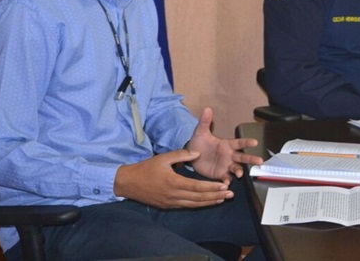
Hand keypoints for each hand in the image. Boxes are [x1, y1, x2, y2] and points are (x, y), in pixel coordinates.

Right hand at [113, 150, 233, 208]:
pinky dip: (199, 205)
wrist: (129, 183)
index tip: (224, 186)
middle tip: (230, 194)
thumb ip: (182, 155)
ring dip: (210, 202)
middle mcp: (173, 195)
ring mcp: (171, 202)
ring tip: (223, 199)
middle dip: (216, 196)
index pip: (197, 186)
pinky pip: (187, 206)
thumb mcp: (163, 157)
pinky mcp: (168, 206)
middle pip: (199, 197)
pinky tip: (207, 202)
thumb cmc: (146, 168)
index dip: (212, 187)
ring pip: (194, 204)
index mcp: (173, 182)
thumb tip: (198, 153)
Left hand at [187, 107, 263, 183]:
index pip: (239, 143)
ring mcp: (225, 165)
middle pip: (243, 157)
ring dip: (239, 171)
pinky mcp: (220, 174)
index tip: (254, 142)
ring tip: (239, 174)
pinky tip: (227, 183)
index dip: (246, 142)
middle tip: (259, 161)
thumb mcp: (201, 132)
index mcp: (226, 144)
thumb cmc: (199, 143)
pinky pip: (226, 178)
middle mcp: (229, 155)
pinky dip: (227, 180)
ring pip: (236, 168)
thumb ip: (205, 122)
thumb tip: (207, 109)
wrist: (191, 156)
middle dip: (251, 159)